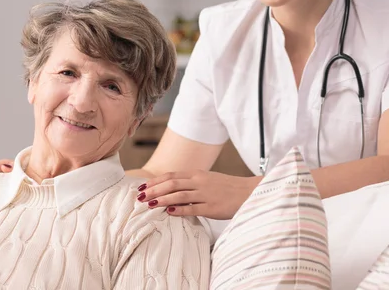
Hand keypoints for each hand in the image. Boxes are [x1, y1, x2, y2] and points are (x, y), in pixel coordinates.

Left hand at [136, 170, 260, 219]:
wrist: (249, 192)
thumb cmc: (227, 188)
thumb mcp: (207, 181)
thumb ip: (190, 184)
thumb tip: (171, 191)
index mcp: (197, 174)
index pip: (171, 175)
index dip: (155, 181)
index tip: (141, 187)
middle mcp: (199, 182)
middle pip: (171, 184)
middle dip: (153, 190)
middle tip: (139, 196)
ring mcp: (205, 194)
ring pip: (179, 195)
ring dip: (162, 199)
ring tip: (149, 204)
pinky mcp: (212, 207)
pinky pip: (192, 208)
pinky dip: (179, 210)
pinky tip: (168, 213)